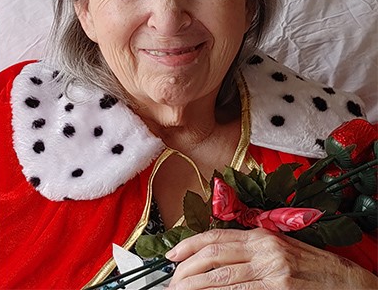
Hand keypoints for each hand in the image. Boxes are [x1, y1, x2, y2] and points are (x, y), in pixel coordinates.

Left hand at [166, 228, 376, 288]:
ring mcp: (271, 270)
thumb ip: (248, 249)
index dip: (188, 245)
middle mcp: (263, 249)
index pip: (214, 237)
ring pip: (221, 277)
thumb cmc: (312, 266)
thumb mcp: (279, 248)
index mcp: (261, 235)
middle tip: (172, 282)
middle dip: (186, 270)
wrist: (348, 282)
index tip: (171, 256)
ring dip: (196, 286)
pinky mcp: (279, 289)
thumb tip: (212, 255)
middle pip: (212, 256)